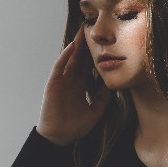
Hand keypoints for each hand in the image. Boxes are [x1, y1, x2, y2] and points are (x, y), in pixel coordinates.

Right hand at [37, 26, 111, 145]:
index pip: (89, 66)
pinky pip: (60, 66)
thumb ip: (104, 98)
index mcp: (80, 86)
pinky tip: (73, 46)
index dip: (96, 55)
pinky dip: (65, 56)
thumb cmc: (75, 127)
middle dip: (87, 45)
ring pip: (70, 59)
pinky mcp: (53, 83)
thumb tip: (113, 84)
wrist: (59, 138)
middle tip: (94, 29)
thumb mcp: (96, 111)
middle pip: (80, 59)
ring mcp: (62, 81)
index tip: (106, 43)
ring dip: (76, 45)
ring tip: (83, 31)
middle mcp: (71, 81)